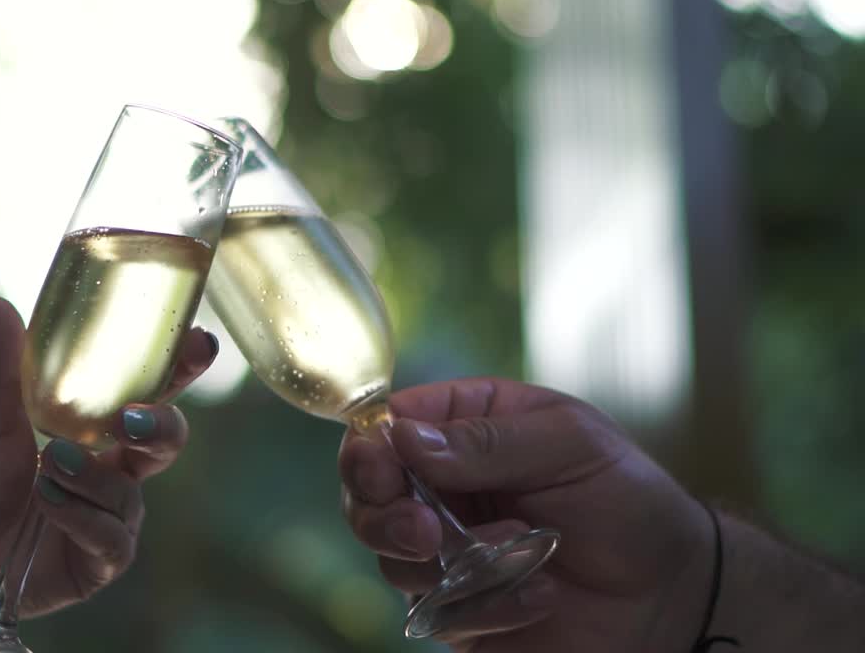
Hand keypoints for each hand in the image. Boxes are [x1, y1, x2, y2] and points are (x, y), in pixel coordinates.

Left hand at [0, 287, 216, 616]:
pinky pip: (113, 537)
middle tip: (128, 419)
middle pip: (168, 437)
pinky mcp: (100, 560)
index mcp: (96, 423)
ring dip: (89, 476)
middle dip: (161, 424)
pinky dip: (79, 516)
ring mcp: (111, 514)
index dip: (182, 365)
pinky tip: (46, 502)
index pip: (153, 388)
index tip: (197, 342)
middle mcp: (114, 466)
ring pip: (131, 490)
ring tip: (48, 465)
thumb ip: (0, 361)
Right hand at [339, 378, 714, 651]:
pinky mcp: (460, 609)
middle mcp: (444, 487)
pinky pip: (437, 611)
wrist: (672, 596)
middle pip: (366, 494)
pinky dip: (487, 606)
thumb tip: (404, 437)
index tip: (380, 469)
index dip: (369, 448)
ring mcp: (446, 550)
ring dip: (444, 562)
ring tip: (518, 552)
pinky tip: (541, 595)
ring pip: (390, 557)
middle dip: (381, 513)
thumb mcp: (571, 445)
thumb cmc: (630, 501)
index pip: (386, 426)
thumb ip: (488, 439)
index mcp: (466, 427)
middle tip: (422, 532)